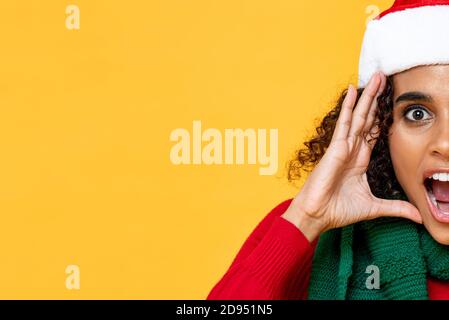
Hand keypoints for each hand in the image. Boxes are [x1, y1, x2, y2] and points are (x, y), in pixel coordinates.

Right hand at [282, 72, 421, 241]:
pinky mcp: (336, 147)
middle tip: (384, 78)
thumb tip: (418, 216)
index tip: (389, 102)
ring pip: (359, 116)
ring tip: (376, 78)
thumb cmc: (338, 210)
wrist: (318, 215)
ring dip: (368, 97)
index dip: (382, 116)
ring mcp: (343, 147)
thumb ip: (396, 207)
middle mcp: (352, 150)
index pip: (374, 133)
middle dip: (376, 99)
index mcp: (360, 160)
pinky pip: (345, 122)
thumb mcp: (374, 207)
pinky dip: (349, 106)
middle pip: (367, 119)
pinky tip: (353, 90)